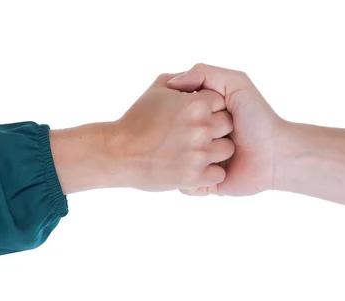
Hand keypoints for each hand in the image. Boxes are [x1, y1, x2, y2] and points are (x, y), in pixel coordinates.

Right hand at [50, 73, 234, 193]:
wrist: (117, 154)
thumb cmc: (136, 120)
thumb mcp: (157, 87)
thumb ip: (182, 79)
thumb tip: (199, 81)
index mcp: (195, 104)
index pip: (220, 101)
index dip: (209, 107)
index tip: (196, 115)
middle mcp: (201, 127)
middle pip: (227, 124)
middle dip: (214, 128)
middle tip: (195, 133)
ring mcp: (199, 153)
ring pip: (226, 149)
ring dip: (214, 151)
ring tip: (195, 150)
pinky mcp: (194, 176)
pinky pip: (218, 173)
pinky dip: (208, 172)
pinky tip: (194, 166)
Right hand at [167, 64, 283, 195]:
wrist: (277, 155)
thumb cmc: (259, 118)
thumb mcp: (236, 83)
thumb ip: (205, 72)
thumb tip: (172, 83)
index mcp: (198, 115)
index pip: (178, 109)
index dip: (192, 108)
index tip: (213, 109)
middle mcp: (195, 138)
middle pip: (177, 135)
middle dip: (197, 133)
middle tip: (226, 133)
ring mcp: (198, 162)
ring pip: (180, 160)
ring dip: (199, 156)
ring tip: (225, 153)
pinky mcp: (203, 183)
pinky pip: (185, 185)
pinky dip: (196, 180)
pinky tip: (216, 171)